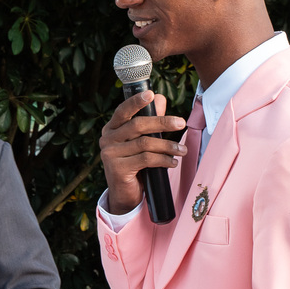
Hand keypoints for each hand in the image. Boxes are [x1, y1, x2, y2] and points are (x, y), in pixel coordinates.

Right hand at [99, 90, 186, 214]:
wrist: (124, 194)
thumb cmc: (134, 164)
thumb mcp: (141, 141)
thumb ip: (149, 120)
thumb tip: (159, 97)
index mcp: (111, 129)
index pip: (123, 111)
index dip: (136, 102)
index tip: (151, 94)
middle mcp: (107, 139)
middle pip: (137, 125)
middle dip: (162, 123)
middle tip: (181, 123)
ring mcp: (110, 154)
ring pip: (145, 144)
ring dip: (167, 146)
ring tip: (182, 150)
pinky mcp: (118, 169)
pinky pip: (146, 159)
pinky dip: (163, 160)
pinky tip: (173, 162)